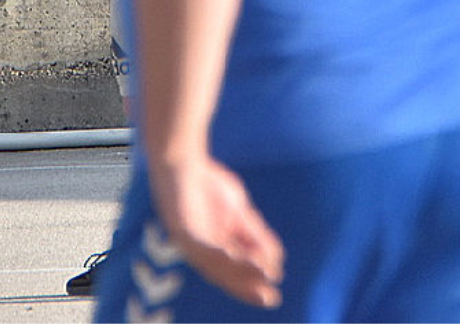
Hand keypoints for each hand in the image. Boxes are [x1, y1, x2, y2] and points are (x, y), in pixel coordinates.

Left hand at [150, 154, 284, 308]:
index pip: (234, 273)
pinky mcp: (181, 229)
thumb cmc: (206, 183)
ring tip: (264, 277)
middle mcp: (199, 251)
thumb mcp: (238, 212)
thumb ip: (255, 234)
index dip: (252, 285)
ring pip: (216, 265)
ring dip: (241, 272)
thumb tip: (277, 259)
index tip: (273, 295)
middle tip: (270, 299)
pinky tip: (239, 256)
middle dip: (248, 287)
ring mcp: (188, 241)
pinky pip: (203, 247)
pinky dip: (222, 254)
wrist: (181, 159)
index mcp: (212, 248)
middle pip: (226, 275)